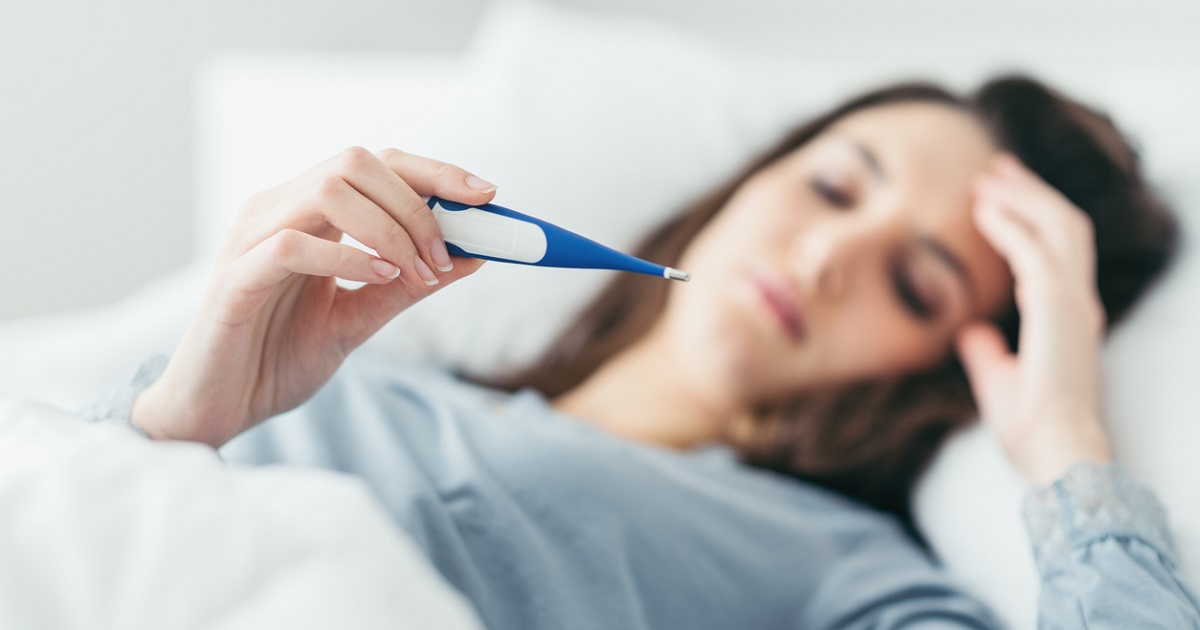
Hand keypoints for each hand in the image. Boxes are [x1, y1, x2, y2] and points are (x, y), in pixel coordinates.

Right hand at [133, 147, 495, 446]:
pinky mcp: (235, 277)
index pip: (376, 164)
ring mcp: (251, 238)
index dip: (433, 171)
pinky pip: (293, 244)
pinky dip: (347, 256)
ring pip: (328, 190)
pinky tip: (380, 277)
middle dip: (417, 202)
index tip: (485, 194)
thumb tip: (474, 256)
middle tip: (447, 253)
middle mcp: (277, 209)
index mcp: (308, 213)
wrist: (220, 410)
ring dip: (390, 228)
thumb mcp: (359, 320)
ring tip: (418, 272)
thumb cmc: (279, 360)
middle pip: (357, 162)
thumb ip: (408, 287)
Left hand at [956, 154, 1110, 484]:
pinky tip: (984, 210)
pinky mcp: (1058, 310)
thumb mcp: (999, 381)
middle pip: (1064, 225)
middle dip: (1031, 191)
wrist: (1053, 452)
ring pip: (1058, 226)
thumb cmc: (1032, 429)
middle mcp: (1078, 303)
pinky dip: (1010, 225)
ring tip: (988, 177)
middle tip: (995, 167)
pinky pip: (1035, 252)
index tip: (998, 194)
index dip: (1032, 216)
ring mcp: (1074, 303)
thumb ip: (987, 352)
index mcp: (1069, 318)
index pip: (1058, 250)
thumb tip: (970, 330)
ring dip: (1022, 197)